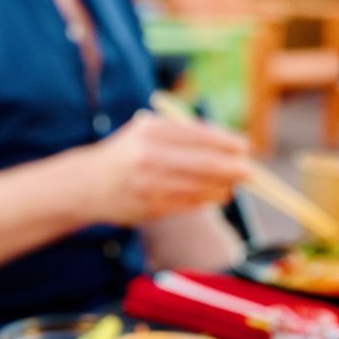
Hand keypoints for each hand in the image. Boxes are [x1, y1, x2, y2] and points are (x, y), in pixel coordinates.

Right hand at [86, 111, 250, 226]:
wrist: (88, 185)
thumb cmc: (125, 155)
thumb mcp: (145, 131)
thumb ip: (180, 134)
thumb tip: (225, 144)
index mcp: (151, 131)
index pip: (198, 136)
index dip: (226, 142)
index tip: (244, 147)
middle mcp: (150, 156)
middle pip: (203, 163)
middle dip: (232, 168)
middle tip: (249, 172)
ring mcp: (150, 184)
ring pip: (199, 187)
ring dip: (222, 187)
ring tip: (234, 186)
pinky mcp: (151, 207)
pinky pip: (188, 204)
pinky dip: (206, 200)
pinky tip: (217, 196)